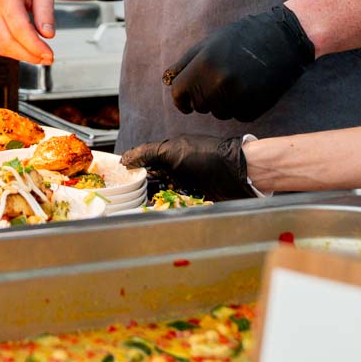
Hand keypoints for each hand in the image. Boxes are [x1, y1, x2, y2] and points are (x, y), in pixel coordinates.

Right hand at [0, 0, 56, 63]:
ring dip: (22, 56)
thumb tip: (47, 34)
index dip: (34, 45)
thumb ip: (46, 13)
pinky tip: (28, 51)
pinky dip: (14, 52)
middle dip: (29, 55)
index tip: (48, 54)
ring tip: (40, 56)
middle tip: (48, 59)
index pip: (19, 28)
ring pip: (2, 46)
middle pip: (8, 41)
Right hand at [121, 135, 252, 200]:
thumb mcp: (173, 151)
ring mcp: (188, 184)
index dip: (134, 171)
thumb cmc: (207, 157)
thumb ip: (148, 153)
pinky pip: (180, 205)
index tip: (121, 180)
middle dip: (144, 188)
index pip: (146, 162)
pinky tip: (167, 210)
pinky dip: (173, 208)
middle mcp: (178, 168)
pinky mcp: (198, 198)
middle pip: (154, 181)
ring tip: (149, 204)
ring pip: (165, 194)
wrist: (238, 172)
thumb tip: (126, 158)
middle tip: (133, 196)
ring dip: (158, 200)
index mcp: (171, 153)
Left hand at [166, 4, 312, 120]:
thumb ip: (186, 63)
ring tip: (235, 84)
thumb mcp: (210, 42)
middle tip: (218, 82)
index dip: (180, 97)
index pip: (179, 93)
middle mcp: (220, 82)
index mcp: (205, 64)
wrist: (283, 39)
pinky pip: (238, 116)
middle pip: (199, 106)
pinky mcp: (255, 107)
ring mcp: (239, 96)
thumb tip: (167, 81)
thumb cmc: (243, 37)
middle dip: (203, 98)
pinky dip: (240, 107)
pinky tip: (248, 90)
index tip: (185, 99)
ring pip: (218, 113)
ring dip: (222, 104)